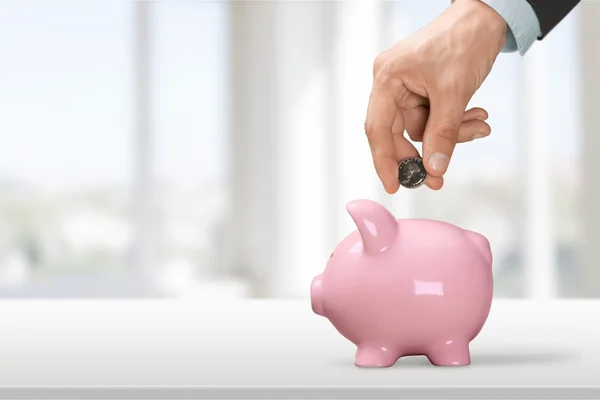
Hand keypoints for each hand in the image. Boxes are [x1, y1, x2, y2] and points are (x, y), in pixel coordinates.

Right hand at [365, 0, 506, 192]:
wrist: (487, 16)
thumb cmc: (464, 39)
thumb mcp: (454, 92)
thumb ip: (443, 134)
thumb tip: (434, 169)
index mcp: (388, 78)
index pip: (377, 128)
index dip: (384, 161)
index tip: (395, 185)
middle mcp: (392, 84)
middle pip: (399, 132)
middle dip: (427, 150)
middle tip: (439, 175)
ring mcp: (408, 87)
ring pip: (423, 128)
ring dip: (451, 133)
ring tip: (479, 125)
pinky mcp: (424, 90)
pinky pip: (435, 118)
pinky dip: (455, 122)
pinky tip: (477, 115)